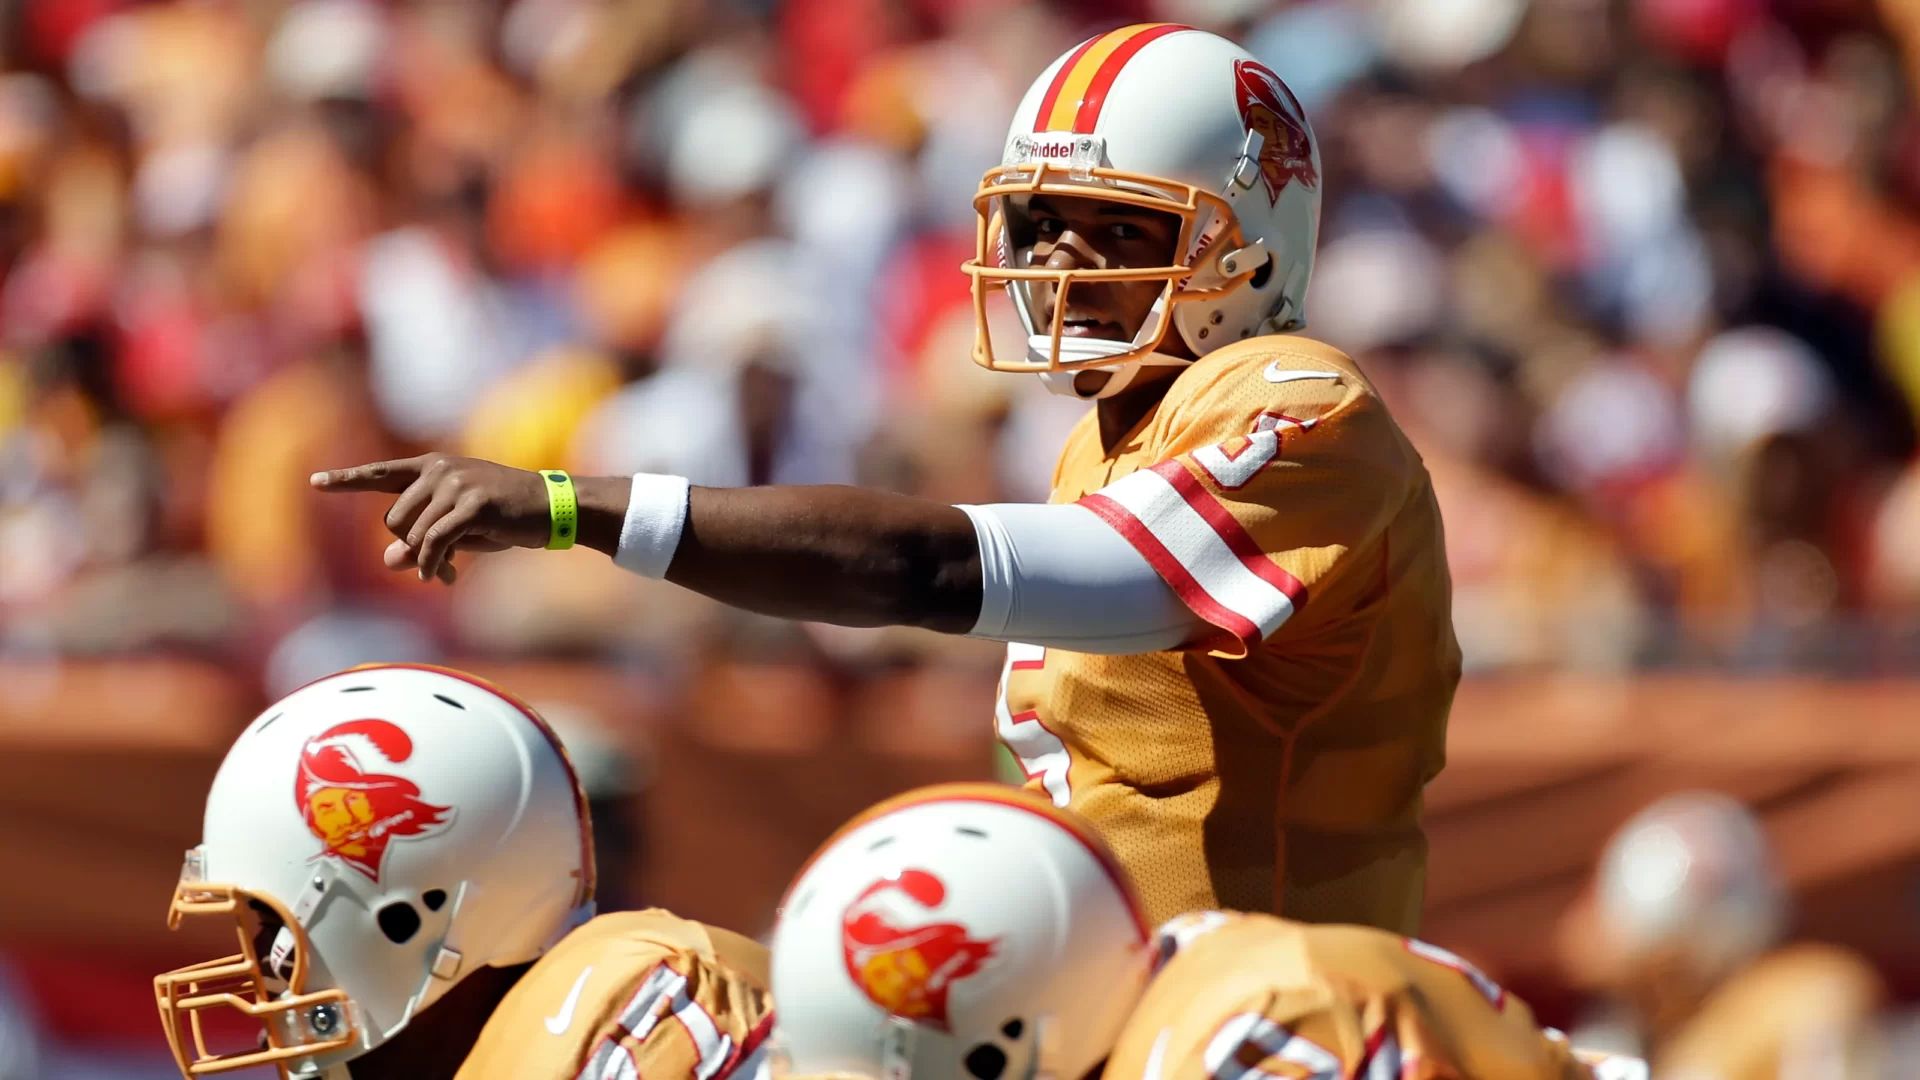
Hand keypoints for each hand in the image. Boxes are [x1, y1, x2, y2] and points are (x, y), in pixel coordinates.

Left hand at [310, 454, 550, 583]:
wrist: (550, 508)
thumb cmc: (503, 518)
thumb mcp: (457, 530)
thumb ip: (421, 541)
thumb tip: (389, 560)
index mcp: (433, 467)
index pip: (381, 474)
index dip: (346, 480)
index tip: (314, 482)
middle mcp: (440, 470)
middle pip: (394, 519)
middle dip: (409, 547)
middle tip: (436, 565)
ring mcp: (456, 484)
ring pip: (413, 534)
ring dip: (426, 560)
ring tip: (447, 570)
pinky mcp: (472, 504)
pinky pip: (435, 542)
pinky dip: (434, 563)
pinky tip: (443, 576)